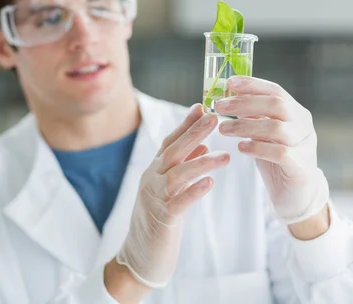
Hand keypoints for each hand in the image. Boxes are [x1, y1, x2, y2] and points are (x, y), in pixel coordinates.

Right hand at [115, 104, 228, 288]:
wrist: (139, 257)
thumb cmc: (157, 222)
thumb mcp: (169, 191)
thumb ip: (182, 169)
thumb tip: (202, 147)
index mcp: (153, 172)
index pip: (169, 142)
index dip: (185, 125)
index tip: (202, 107)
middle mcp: (151, 181)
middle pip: (172, 152)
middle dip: (193, 134)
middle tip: (214, 118)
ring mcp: (154, 199)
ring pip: (177, 175)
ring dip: (201, 163)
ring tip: (225, 156)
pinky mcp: (162, 220)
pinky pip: (178, 203)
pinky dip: (193, 192)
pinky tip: (209, 184)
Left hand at [215, 75, 328, 225]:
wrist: (295, 194)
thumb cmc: (275, 158)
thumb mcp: (263, 133)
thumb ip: (252, 116)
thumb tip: (225, 97)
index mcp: (295, 112)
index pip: (275, 91)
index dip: (252, 84)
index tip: (229, 83)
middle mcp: (303, 125)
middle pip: (276, 105)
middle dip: (244, 103)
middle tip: (218, 107)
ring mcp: (305, 145)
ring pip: (276, 128)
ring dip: (244, 126)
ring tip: (223, 129)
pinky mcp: (300, 166)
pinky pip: (280, 152)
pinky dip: (258, 148)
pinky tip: (241, 148)